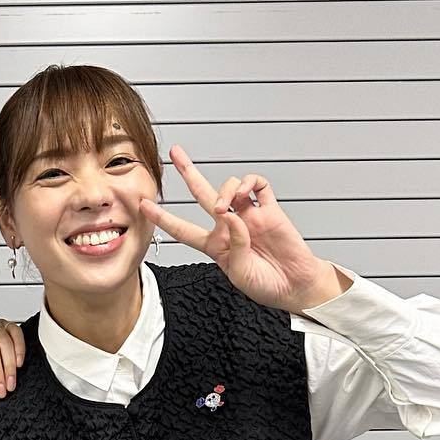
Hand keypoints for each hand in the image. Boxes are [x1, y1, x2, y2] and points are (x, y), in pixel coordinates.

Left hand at [139, 147, 349, 313]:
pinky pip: (259, 186)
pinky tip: (245, 194)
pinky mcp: (271, 210)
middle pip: (202, 194)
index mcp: (216, 245)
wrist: (296, 286)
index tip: (144, 205)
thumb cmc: (266, 285)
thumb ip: (234, 245)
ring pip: (230, 187)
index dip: (163, 218)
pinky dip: (249, 184)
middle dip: (188, 172)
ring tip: (224, 206)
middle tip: (175, 153)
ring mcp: (250, 216)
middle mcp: (229, 226)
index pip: (183, 229)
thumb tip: (231, 214)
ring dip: (224, 190)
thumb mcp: (240, 272)